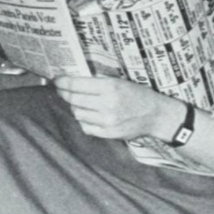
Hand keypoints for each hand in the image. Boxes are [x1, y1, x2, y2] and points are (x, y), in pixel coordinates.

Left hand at [53, 75, 183, 141]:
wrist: (156, 114)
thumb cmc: (139, 94)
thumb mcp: (122, 81)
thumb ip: (101, 82)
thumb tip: (77, 80)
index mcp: (111, 87)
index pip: (78, 84)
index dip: (64, 82)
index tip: (57, 80)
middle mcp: (107, 104)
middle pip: (74, 99)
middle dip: (65, 93)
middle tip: (61, 89)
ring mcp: (106, 121)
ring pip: (78, 113)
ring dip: (75, 106)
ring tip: (78, 101)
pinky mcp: (107, 133)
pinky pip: (85, 126)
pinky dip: (83, 120)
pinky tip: (88, 114)